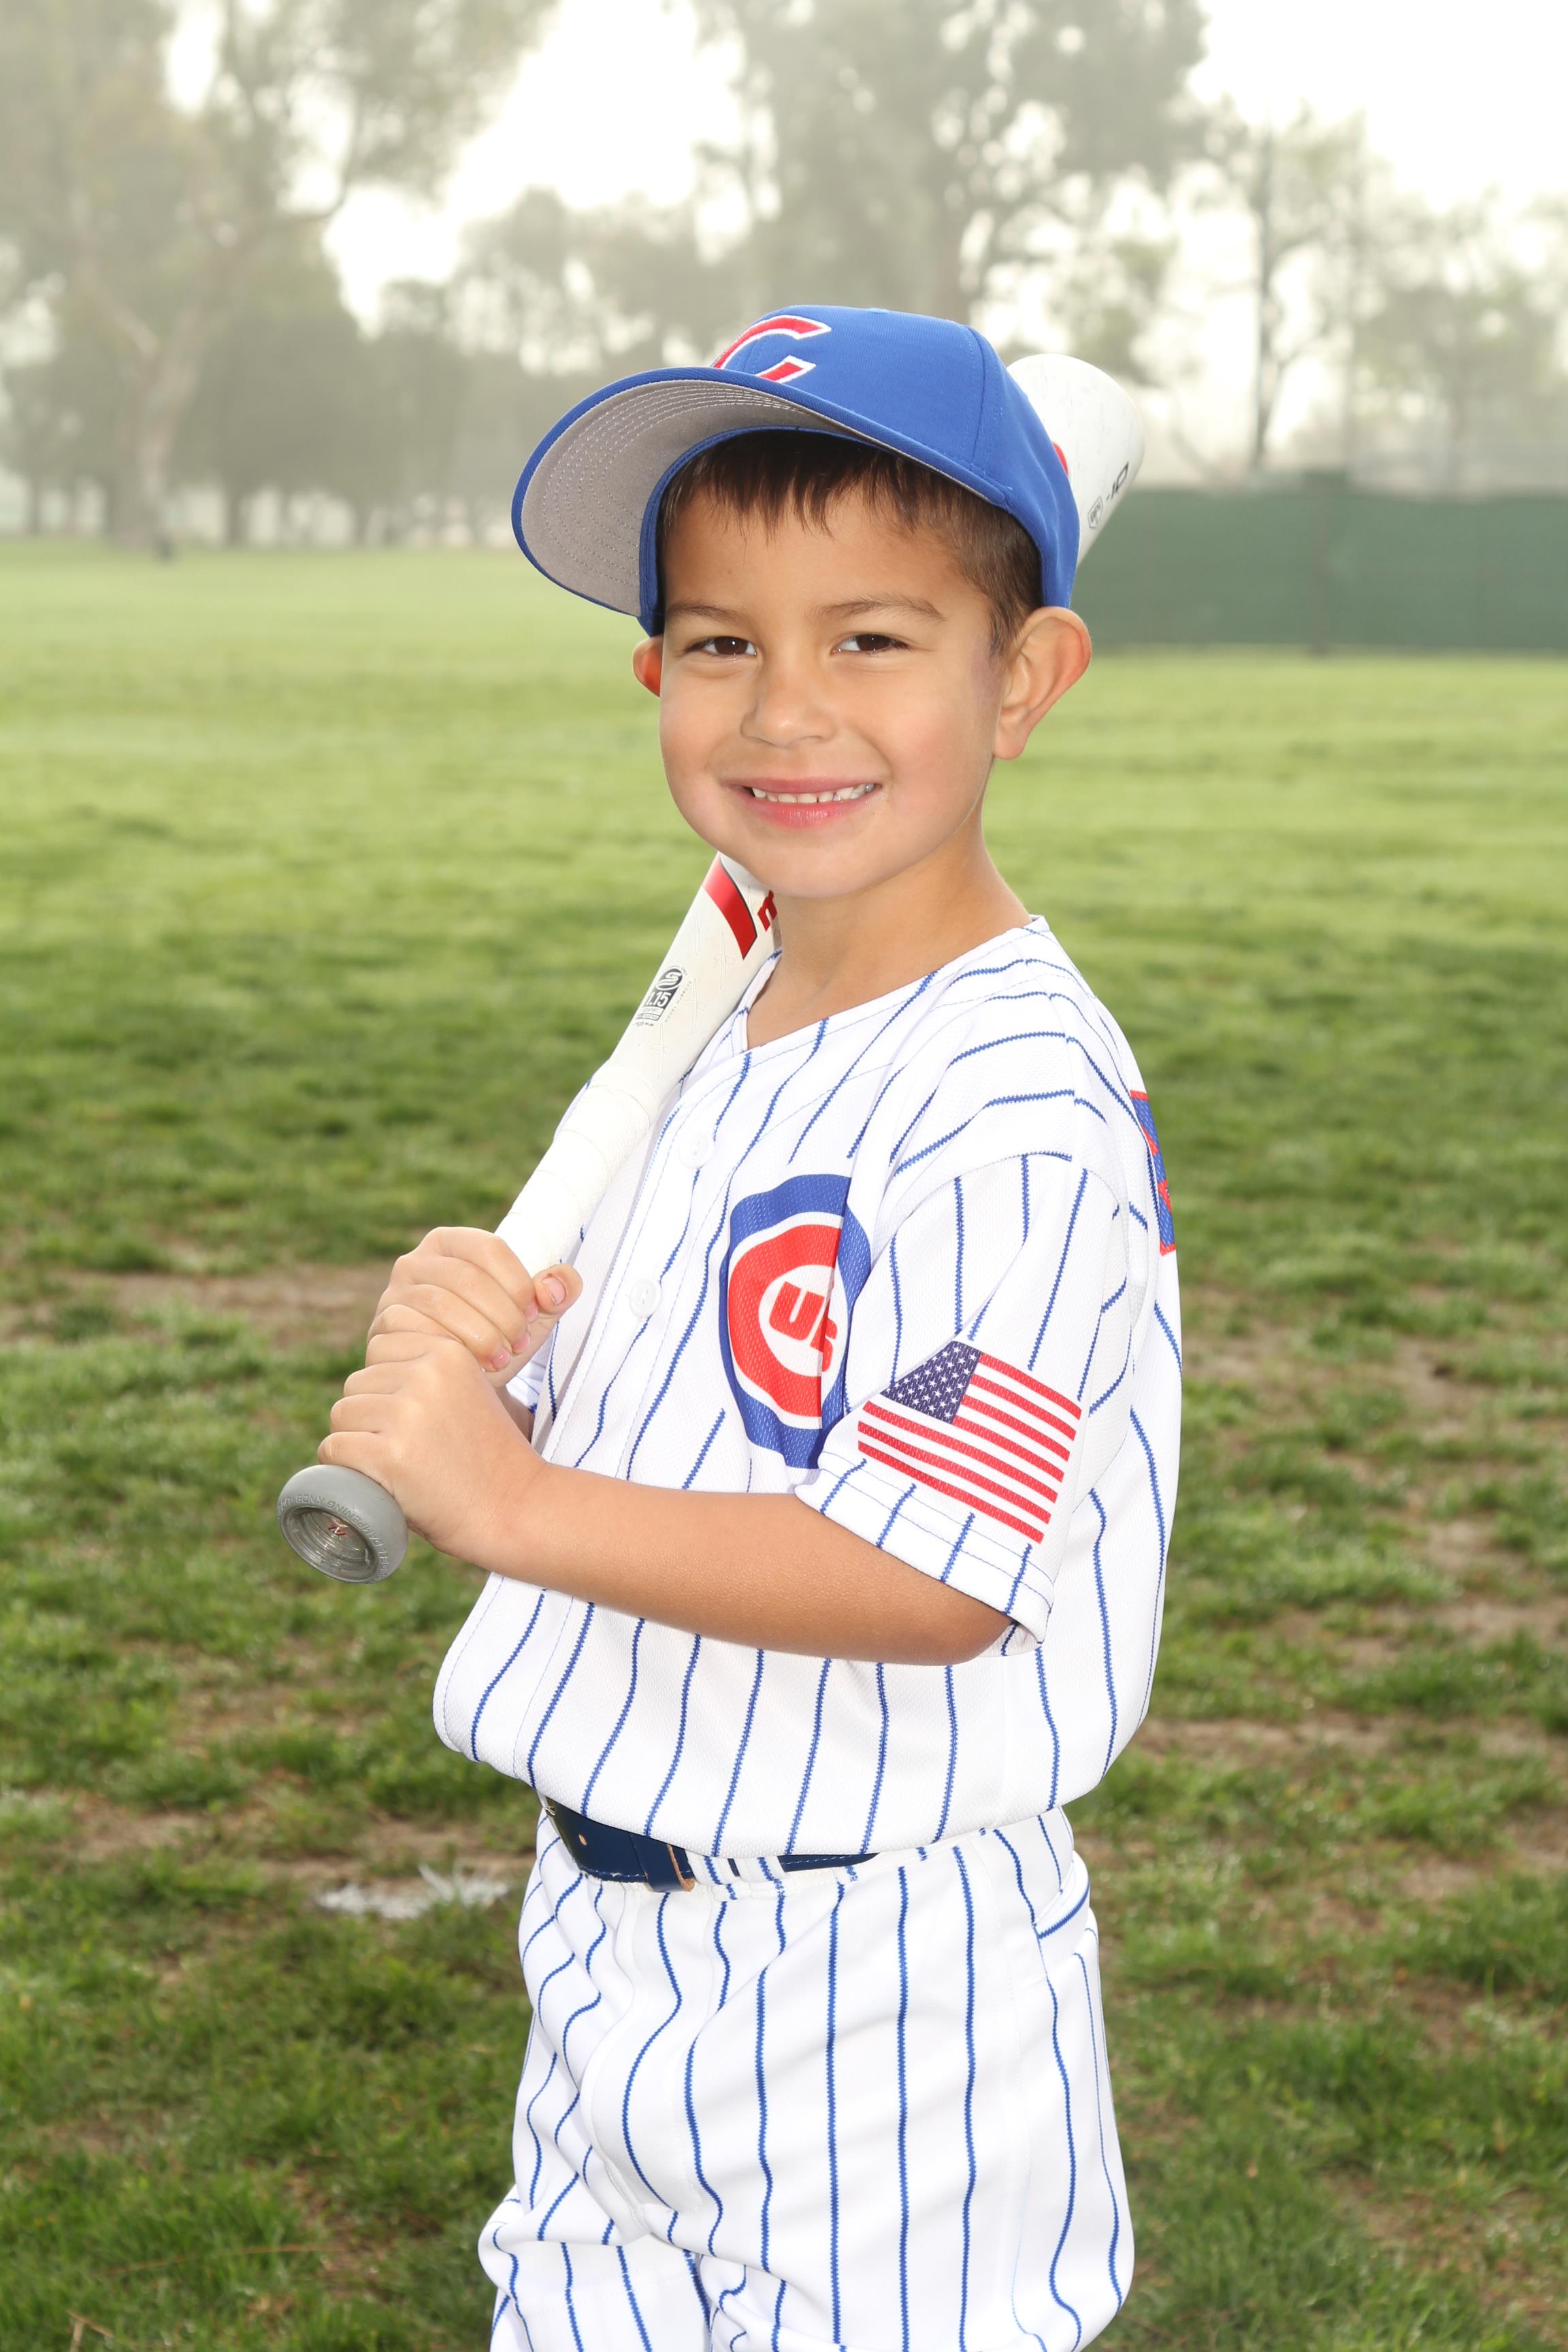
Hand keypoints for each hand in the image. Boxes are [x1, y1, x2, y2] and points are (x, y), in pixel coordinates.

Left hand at [321, 1331, 544, 1568]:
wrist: (514, 1509)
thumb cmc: (485, 1458)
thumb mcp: (468, 1392)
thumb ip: (430, 1372)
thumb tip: (370, 1372)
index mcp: (448, 1352)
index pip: (380, 1345)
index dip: (388, 1383)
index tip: (412, 1414)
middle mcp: (427, 1374)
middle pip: (356, 1383)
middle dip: (370, 1416)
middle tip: (409, 1448)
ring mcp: (407, 1413)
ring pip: (341, 1414)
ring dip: (356, 1442)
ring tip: (396, 1465)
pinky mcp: (390, 1454)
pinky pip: (334, 1449)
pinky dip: (344, 1469)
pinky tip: (376, 1480)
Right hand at [369, 1227, 582, 1381]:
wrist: (455, 1384)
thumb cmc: (495, 1339)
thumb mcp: (532, 1317)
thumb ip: (557, 1294)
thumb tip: (557, 1283)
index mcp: (452, 1243)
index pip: (490, 1248)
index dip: (518, 1283)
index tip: (534, 1315)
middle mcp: (416, 1260)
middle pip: (467, 1278)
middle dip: (503, 1315)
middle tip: (520, 1343)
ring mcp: (394, 1293)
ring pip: (442, 1305)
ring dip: (481, 1336)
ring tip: (502, 1359)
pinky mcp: (384, 1326)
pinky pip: (419, 1332)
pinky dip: (452, 1350)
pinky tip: (472, 1368)